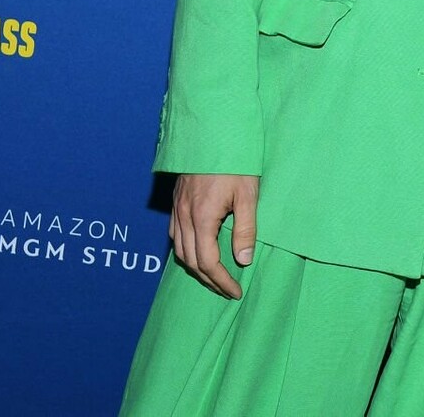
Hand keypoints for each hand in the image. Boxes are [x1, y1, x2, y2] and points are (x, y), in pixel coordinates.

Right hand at [169, 172, 259, 297]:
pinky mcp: (176, 200)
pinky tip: (198, 250)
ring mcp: (177, 208)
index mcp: (201, 217)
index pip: (207, 262)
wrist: (213, 131)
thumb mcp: (248, 194)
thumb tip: (243, 260)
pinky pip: (176, 234)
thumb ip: (245, 229)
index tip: (236, 291)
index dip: (221, 281)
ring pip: (179, 250)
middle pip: (190, 261)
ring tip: (215, 276)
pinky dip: (186, 250)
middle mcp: (184, 216)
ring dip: (196, 267)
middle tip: (227, 289)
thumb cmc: (234, 161)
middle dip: (209, 279)